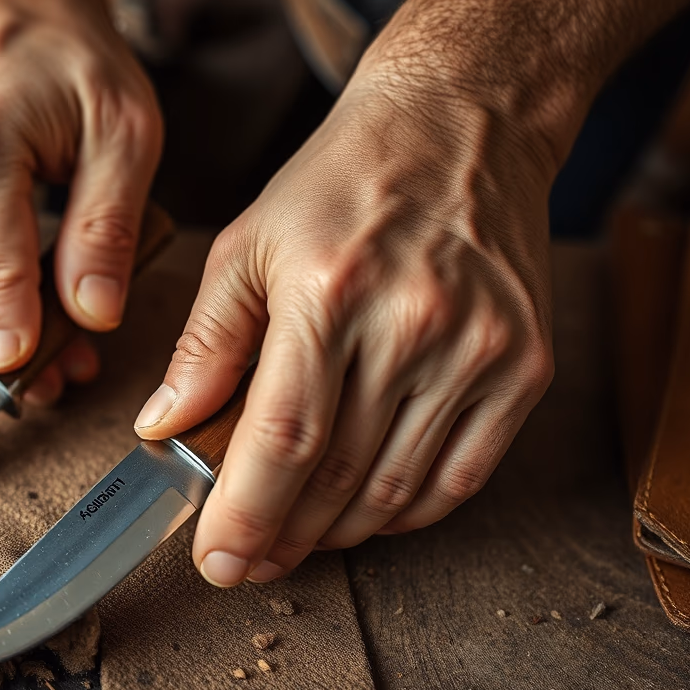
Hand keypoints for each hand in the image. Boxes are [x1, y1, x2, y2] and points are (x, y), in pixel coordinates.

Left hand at [135, 70, 556, 585]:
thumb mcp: (247, 246)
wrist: (460, 126)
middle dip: (283, 535)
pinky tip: (364, 511)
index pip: (282, 438)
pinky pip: (462, 477)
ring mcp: (479, 350)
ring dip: (338, 531)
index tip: (218, 563)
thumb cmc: (339, 185)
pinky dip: (407, 512)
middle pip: (338, 475)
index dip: (246, 515)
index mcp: (329, 290)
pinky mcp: (524, 366)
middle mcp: (414, 324)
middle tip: (248, 559)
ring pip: (398, 490)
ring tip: (295, 539)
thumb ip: (206, 344)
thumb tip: (165, 429)